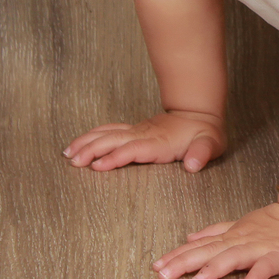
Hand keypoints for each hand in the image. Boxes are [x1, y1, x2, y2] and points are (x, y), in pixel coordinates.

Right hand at [63, 110, 225, 172]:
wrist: (198, 113)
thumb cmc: (204, 133)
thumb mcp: (210, 144)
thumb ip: (202, 153)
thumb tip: (194, 164)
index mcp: (159, 142)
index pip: (133, 149)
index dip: (116, 157)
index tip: (98, 166)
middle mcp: (143, 134)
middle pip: (113, 140)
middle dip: (92, 149)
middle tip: (73, 161)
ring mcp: (136, 131)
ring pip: (107, 134)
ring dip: (87, 142)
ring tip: (68, 153)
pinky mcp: (133, 130)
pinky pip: (108, 130)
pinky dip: (91, 135)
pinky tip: (79, 143)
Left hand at [152, 203, 278, 278]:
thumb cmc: (275, 224)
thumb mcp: (240, 225)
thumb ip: (215, 231)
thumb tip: (189, 236)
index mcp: (231, 235)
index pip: (200, 246)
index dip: (178, 255)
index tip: (156, 266)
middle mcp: (241, 240)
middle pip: (210, 251)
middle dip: (186, 262)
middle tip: (164, 274)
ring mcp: (261, 247)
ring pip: (234, 257)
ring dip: (215, 268)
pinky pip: (268, 266)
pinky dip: (258, 274)